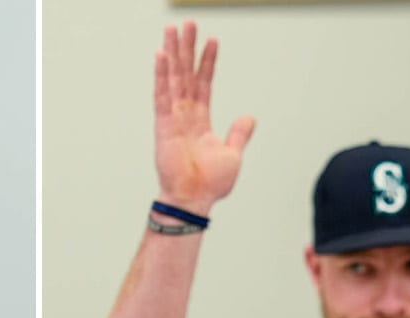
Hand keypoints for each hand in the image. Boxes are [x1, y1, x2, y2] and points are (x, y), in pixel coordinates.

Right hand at [153, 21, 254, 213]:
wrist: (194, 200)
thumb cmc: (210, 183)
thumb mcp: (232, 153)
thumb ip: (238, 133)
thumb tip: (248, 117)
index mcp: (200, 121)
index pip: (204, 84)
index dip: (207, 62)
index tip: (211, 40)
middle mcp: (185, 115)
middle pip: (185, 74)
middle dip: (186, 48)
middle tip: (186, 24)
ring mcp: (173, 119)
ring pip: (173, 78)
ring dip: (173, 53)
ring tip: (173, 29)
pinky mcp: (163, 126)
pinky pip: (162, 95)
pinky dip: (161, 75)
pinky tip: (161, 55)